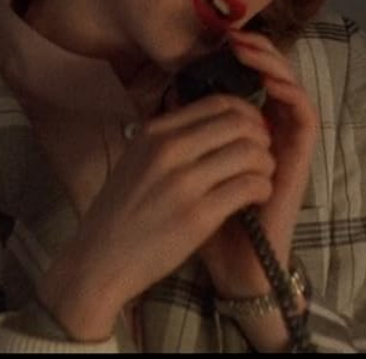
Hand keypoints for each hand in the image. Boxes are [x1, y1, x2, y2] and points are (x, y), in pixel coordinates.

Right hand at [37, 91, 275, 340]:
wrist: (99, 261)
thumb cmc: (120, 214)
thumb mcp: (137, 160)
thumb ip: (170, 140)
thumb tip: (212, 122)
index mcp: (154, 133)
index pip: (218, 103)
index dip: (247, 112)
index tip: (253, 129)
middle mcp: (169, 151)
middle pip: (240, 123)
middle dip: (262, 136)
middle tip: (263, 154)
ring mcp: (184, 183)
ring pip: (250, 153)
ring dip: (266, 163)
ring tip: (262, 177)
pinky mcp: (198, 216)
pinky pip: (249, 187)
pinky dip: (262, 188)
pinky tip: (257, 197)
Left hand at [196, 29, 319, 299]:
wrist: (230, 265)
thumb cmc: (205, 221)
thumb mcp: (187, 170)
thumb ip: (185, 136)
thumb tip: (167, 95)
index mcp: (246, 135)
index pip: (250, 82)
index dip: (238, 59)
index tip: (215, 40)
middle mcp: (271, 136)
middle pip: (274, 79)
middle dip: (257, 54)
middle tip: (233, 36)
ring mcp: (287, 147)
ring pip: (292, 90)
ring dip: (274, 65)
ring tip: (249, 49)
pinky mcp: (299, 161)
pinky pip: (305, 117)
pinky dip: (291, 94)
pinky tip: (271, 82)